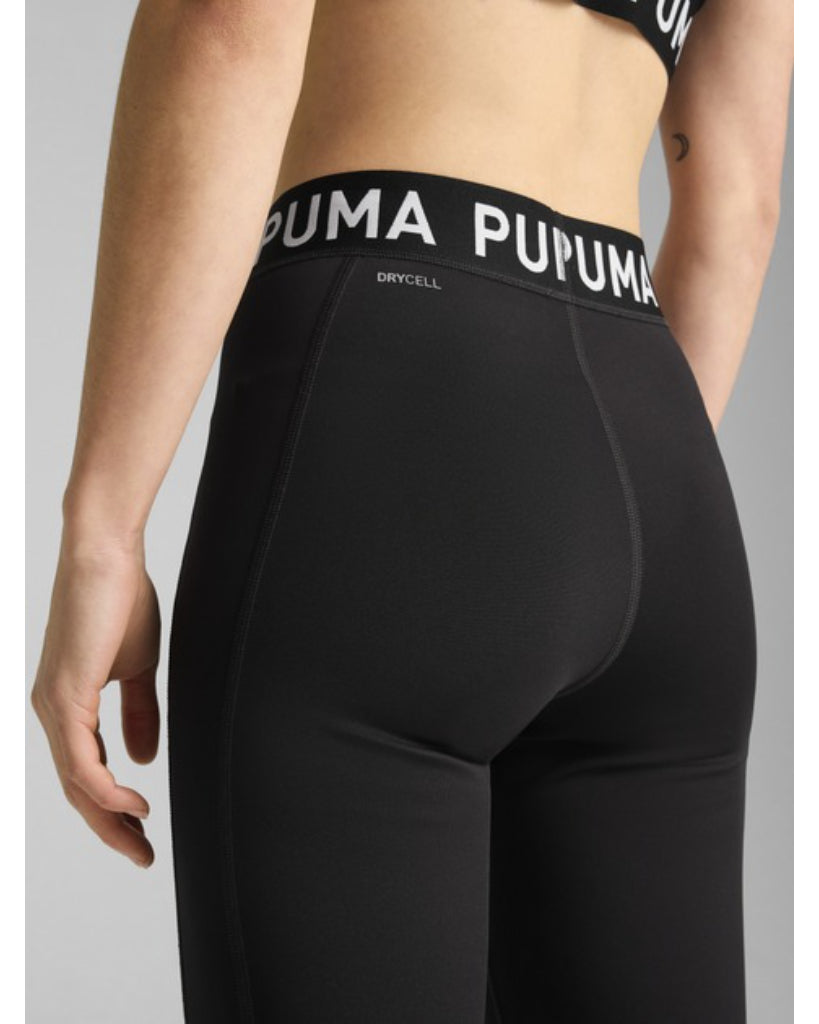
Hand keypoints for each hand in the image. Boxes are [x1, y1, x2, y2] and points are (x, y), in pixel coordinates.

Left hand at [31, 536, 160, 867]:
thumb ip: (139, 713)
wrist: (107, 555)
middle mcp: (53, 710)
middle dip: (109, 827)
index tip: (143, 830)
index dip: (112, 806)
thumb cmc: (122, 599)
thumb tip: (142, 759)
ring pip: (75, 783)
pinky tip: (132, 806)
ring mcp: (54, 706)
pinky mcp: (64, 696)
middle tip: (140, 856)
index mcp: (69, 703)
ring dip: (107, 819)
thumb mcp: (139, 668)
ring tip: (139, 842)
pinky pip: (81, 761)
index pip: (87, 770)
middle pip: (76, 788)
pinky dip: (106, 789)